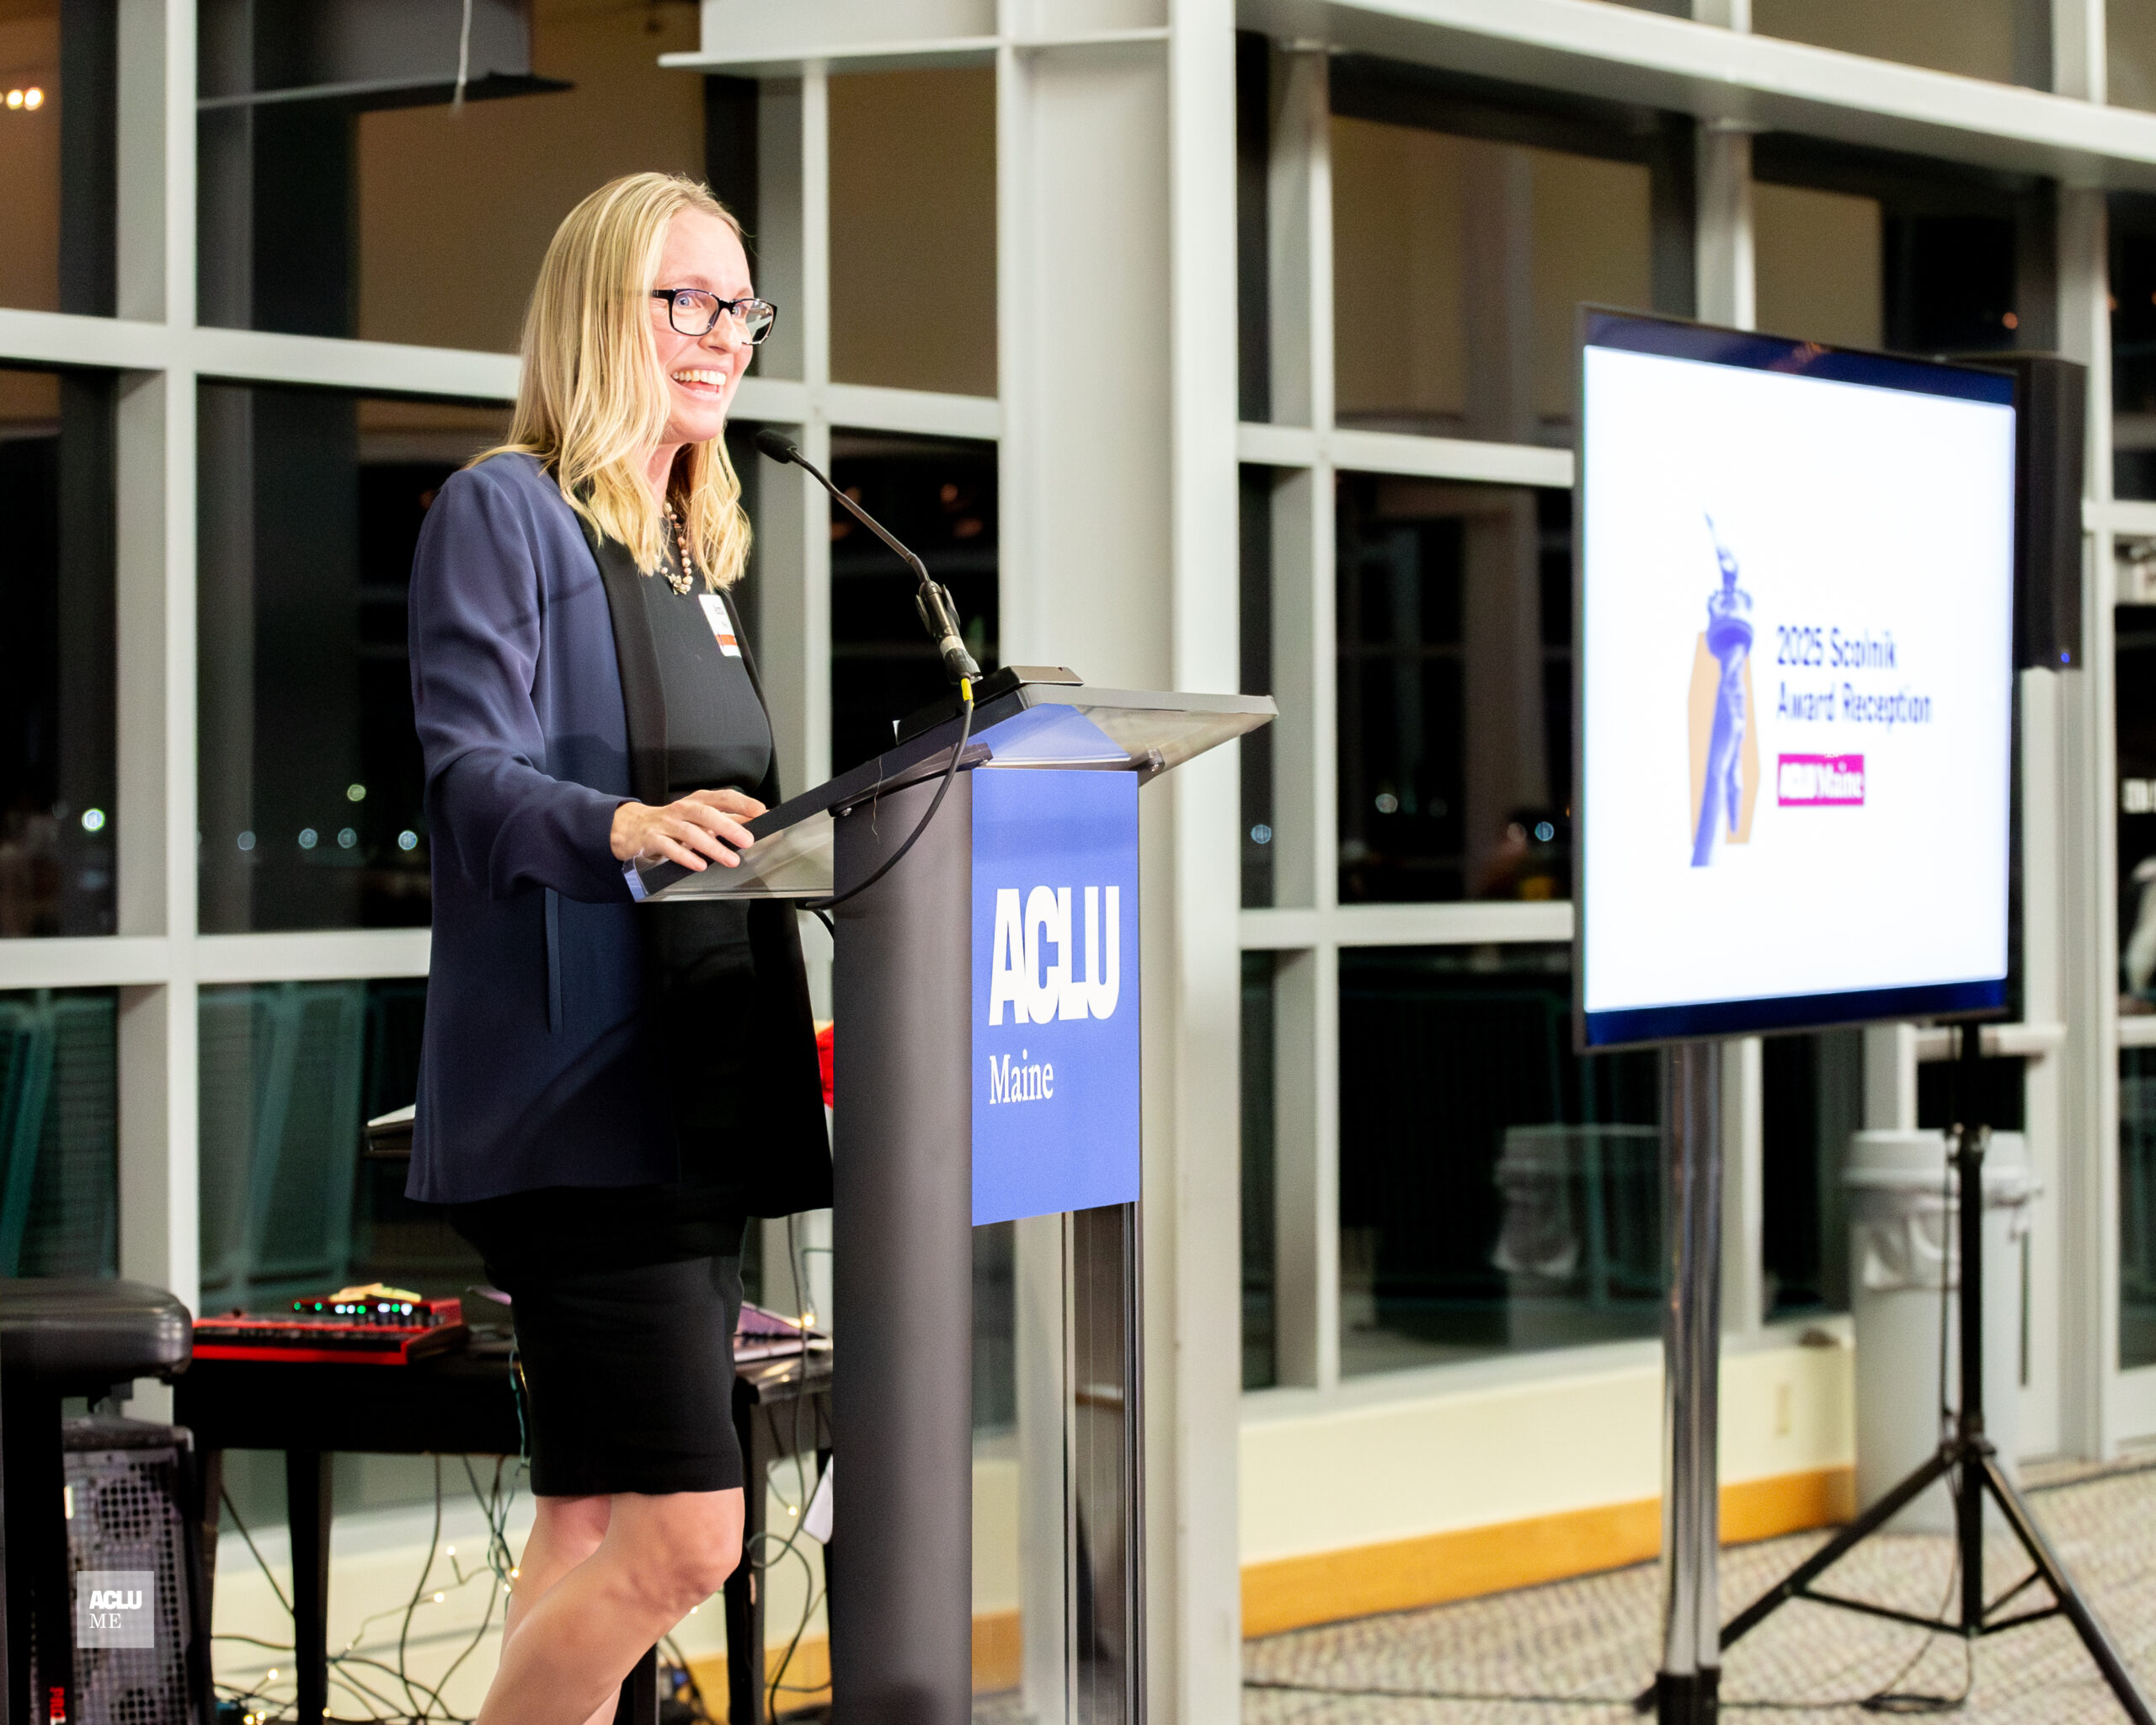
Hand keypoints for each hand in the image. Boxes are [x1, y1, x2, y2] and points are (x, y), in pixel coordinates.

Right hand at [611, 788, 767, 871]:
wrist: (633, 827)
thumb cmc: (674, 822)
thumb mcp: (701, 817)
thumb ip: (728, 818)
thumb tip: (759, 819)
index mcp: (698, 801)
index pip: (722, 797)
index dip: (742, 803)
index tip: (760, 811)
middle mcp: (682, 809)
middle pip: (706, 814)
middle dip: (729, 826)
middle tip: (748, 840)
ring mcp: (666, 824)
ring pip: (690, 832)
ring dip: (712, 847)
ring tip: (731, 860)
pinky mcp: (653, 840)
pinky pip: (670, 848)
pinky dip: (686, 857)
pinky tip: (700, 865)